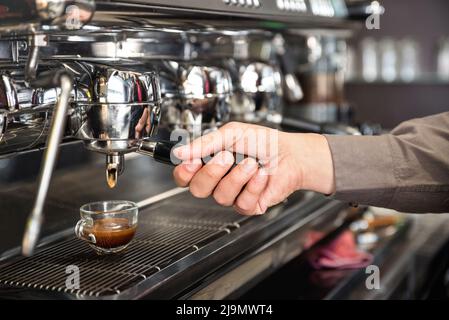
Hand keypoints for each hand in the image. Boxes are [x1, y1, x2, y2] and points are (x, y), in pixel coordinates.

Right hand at [172, 122, 334, 214]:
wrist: (290, 153)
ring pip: (220, 196)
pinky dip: (254, 186)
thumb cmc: (262, 142)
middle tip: (227, 157)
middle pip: (197, 189)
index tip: (192, 161)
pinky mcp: (249, 206)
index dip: (184, 172)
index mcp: (208, 163)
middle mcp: (217, 182)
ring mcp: (232, 195)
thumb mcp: (230, 133)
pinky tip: (262, 175)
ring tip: (252, 163)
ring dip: (238, 176)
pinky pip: (241, 203)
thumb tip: (180, 152)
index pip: (184, 177)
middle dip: (212, 172)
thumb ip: (204, 143)